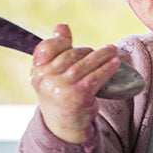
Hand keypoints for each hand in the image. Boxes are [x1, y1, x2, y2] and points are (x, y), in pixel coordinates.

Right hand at [31, 24, 122, 143]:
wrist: (64, 126)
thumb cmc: (60, 95)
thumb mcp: (54, 74)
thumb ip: (58, 50)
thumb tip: (62, 26)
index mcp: (37, 71)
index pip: (46, 47)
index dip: (60, 42)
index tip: (70, 43)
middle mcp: (45, 79)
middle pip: (70, 54)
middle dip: (88, 51)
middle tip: (103, 51)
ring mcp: (61, 88)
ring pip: (85, 64)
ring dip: (102, 56)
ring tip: (113, 51)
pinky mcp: (77, 96)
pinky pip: (95, 77)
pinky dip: (107, 69)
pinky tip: (115, 64)